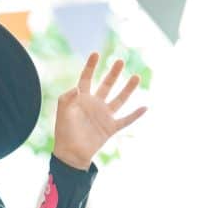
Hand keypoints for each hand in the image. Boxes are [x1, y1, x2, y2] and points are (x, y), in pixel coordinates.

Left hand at [53, 53, 146, 169]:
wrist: (71, 153)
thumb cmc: (64, 132)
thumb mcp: (62, 113)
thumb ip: (66, 98)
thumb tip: (77, 88)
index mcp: (81, 100)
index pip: (86, 79)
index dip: (90, 66)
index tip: (96, 53)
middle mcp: (95, 105)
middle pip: (106, 85)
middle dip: (113, 73)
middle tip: (120, 60)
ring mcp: (104, 116)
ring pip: (119, 99)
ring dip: (128, 89)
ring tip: (136, 76)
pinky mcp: (111, 128)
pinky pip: (126, 120)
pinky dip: (135, 115)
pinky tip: (145, 107)